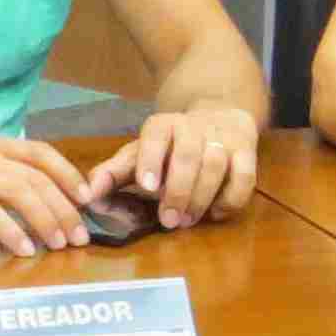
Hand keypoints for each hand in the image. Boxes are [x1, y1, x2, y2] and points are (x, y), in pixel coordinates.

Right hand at [0, 136, 95, 260]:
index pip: (42, 153)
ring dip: (45, 220)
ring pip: (20, 192)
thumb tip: (40, 204)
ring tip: (58, 245)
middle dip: (64, 208)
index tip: (87, 201)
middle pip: (37, 178)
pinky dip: (11, 231)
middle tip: (78, 237)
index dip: (69, 175)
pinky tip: (23, 249)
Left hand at [83, 105, 261, 228]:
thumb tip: (88, 195)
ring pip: (217, 164)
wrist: (218, 116)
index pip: (156, 135)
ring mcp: (223, 138)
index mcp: (163, 125)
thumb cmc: (170, 146)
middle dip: (179, 190)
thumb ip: (114, 173)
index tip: (147, 186)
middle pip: (189, 154)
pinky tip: (215, 213)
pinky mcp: (247, 151)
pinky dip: (231, 199)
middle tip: (169, 220)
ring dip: (202, 197)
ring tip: (188, 220)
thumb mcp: (139, 154)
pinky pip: (245, 176)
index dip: (151, 159)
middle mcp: (194, 127)